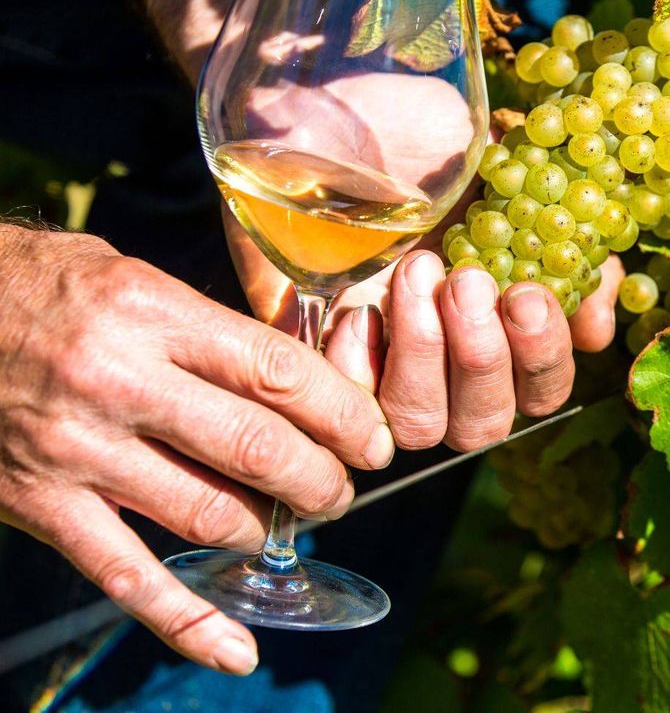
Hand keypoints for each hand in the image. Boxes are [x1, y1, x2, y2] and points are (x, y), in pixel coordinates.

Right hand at [0, 226, 392, 673]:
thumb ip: (208, 329)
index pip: (278, 372)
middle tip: (345, 488)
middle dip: (321, 479)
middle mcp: (119, 381)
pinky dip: (187, 619)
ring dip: (270, 531)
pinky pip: (126, 576)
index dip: (344, 413)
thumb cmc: (45, 284)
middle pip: (257, 447)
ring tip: (296, 524)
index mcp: (152, 312)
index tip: (374, 439)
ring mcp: (77, 449)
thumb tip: (294, 380)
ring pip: (208, 513)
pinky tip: (237, 649)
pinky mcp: (39, 504)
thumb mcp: (133, 277)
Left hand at [227, 72, 623, 450]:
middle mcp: (449, 364)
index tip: (525, 292)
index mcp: (504, 330)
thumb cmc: (427, 146)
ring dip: (426, 353)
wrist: (333, 122)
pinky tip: (362, 305)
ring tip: (418, 272)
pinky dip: (363, 360)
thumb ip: (567, 248)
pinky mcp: (328, 367)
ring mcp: (387, 371)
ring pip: (424, 423)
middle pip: (485, 422)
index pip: (543, 387)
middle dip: (482, 357)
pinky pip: (350, 406)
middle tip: (469, 281)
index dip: (541, 355)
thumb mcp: (509, 174)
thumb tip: (594, 329)